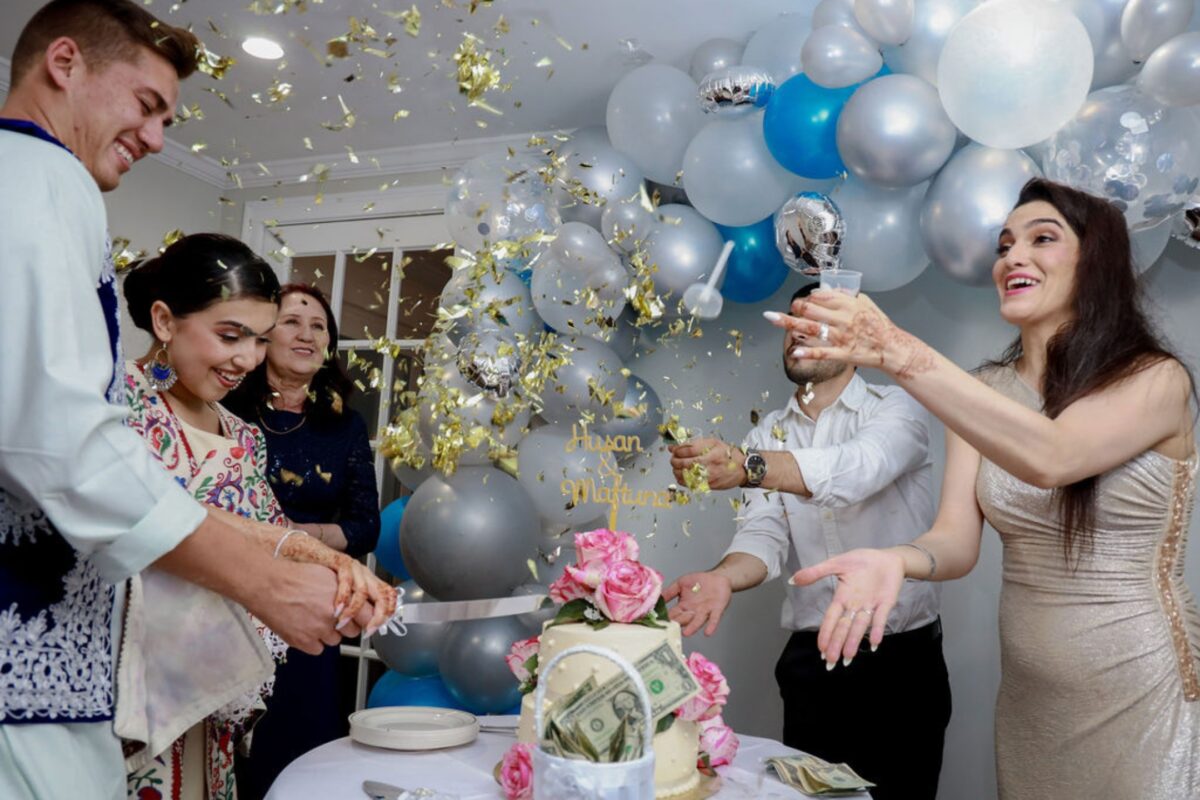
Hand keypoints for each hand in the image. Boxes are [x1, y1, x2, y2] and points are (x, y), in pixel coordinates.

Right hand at [278, 532, 397, 631]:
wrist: (266, 584)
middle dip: (345, 625)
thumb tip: (360, 597)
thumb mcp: (327, 575)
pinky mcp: (303, 641)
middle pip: (353, 631)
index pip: (369, 616)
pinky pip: (317, 649)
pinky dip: (312, 642)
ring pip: (335, 640)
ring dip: (328, 633)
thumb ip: (346, 589)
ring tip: (313, 619)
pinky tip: (304, 628)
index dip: (367, 619)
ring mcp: (318, 630)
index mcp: (343, 597)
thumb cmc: (293, 576)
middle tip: (332, 616)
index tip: (365, 620)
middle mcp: (333, 615)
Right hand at [662, 571, 732, 636]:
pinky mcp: (717, 610)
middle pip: (683, 619)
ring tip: (686, 633)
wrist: (718, 577)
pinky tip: (708, 632)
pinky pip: (714, 619)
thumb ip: (670, 591)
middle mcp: (693, 612)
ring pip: (697, 622)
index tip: (658, 623)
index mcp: (683, 606)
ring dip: (692, 628)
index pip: (673, 614)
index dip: (666, 618)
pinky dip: (711, 626)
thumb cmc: (699, 581)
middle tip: (670, 630)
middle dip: (677, 624)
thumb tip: (656, 597)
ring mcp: (705, 612)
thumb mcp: (681, 584)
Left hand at [668, 437, 745, 489]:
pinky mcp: (707, 486)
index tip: (674, 449)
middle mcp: (710, 465)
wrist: (742, 469)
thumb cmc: (728, 454)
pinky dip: (682, 479)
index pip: (688, 450)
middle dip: (674, 460)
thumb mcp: (713, 443)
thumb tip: (674, 446)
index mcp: (711, 452)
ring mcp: (708, 477)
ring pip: (685, 476)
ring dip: (676, 470)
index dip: (677, 450)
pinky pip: (689, 484)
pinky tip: (683, 475)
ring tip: (678, 466)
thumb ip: (693, 443)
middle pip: (684, 463)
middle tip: (674, 458)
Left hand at [766, 291, 927, 376]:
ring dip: (790, 323)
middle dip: (795, 307)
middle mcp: (843, 319)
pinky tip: (794, 350)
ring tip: (772, 318)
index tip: (802, 301)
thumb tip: (826, 290)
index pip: (821, 296)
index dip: (808, 297)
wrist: (891, 347)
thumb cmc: (878, 325)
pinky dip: (808, 352)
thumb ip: (846, 296)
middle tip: (789, 308)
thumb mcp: (865, 303)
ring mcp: (841, 337)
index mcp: (848, 304)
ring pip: (811, 328)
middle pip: (811, 310)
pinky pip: (822, 352)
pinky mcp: (843, 353)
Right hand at [790, 548, 905, 666]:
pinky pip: (880, 618)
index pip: (831, 618)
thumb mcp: (835, 563)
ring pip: (860, 626)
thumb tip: (792, 580)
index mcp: (842, 597)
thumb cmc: (861, 561)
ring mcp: (871, 605)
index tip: (820, 649)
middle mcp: (855, 605)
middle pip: (843, 627)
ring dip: (854, 641)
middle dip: (837, 644)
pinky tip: (875, 642)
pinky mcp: (886, 602)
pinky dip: (877, 629)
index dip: (826, 632)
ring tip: (847, 658)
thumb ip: (815, 572)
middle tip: (831, 662)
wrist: (887, 557)